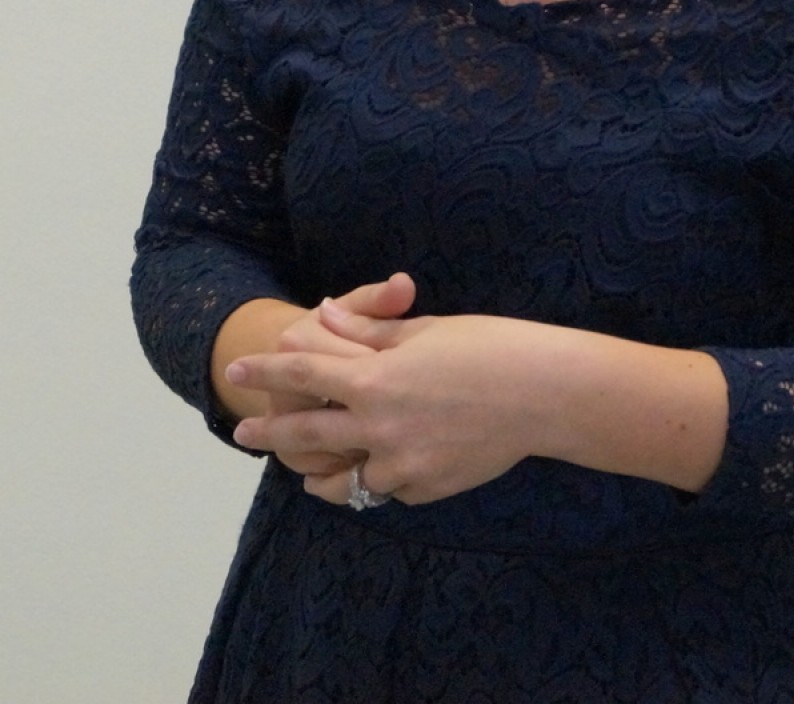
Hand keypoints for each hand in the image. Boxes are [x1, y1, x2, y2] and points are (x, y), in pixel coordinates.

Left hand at [228, 311, 552, 505]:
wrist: (544, 394)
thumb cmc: (489, 347)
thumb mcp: (425, 331)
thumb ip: (369, 332)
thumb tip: (323, 317)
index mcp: (375, 378)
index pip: (304, 371)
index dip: (266, 369)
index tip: (236, 368)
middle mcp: (379, 427)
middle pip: (308, 431)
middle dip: (271, 429)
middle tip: (243, 432)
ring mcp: (403, 464)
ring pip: (345, 478)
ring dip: (322, 474)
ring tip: (306, 476)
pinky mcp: (427, 488)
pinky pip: (388, 488)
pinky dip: (379, 481)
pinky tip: (375, 475)